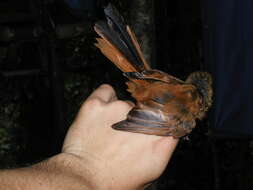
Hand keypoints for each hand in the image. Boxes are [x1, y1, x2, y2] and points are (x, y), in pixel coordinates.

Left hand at [62, 84, 177, 189]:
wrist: (84, 179)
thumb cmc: (115, 180)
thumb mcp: (151, 170)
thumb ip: (164, 146)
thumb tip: (168, 130)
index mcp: (158, 137)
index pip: (171, 115)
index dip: (164, 116)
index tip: (157, 119)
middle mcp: (141, 119)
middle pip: (147, 109)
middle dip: (139, 120)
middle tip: (125, 136)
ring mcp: (119, 108)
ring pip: (125, 103)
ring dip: (119, 113)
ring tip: (108, 132)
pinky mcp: (98, 104)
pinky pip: (106, 92)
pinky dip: (105, 99)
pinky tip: (101, 112)